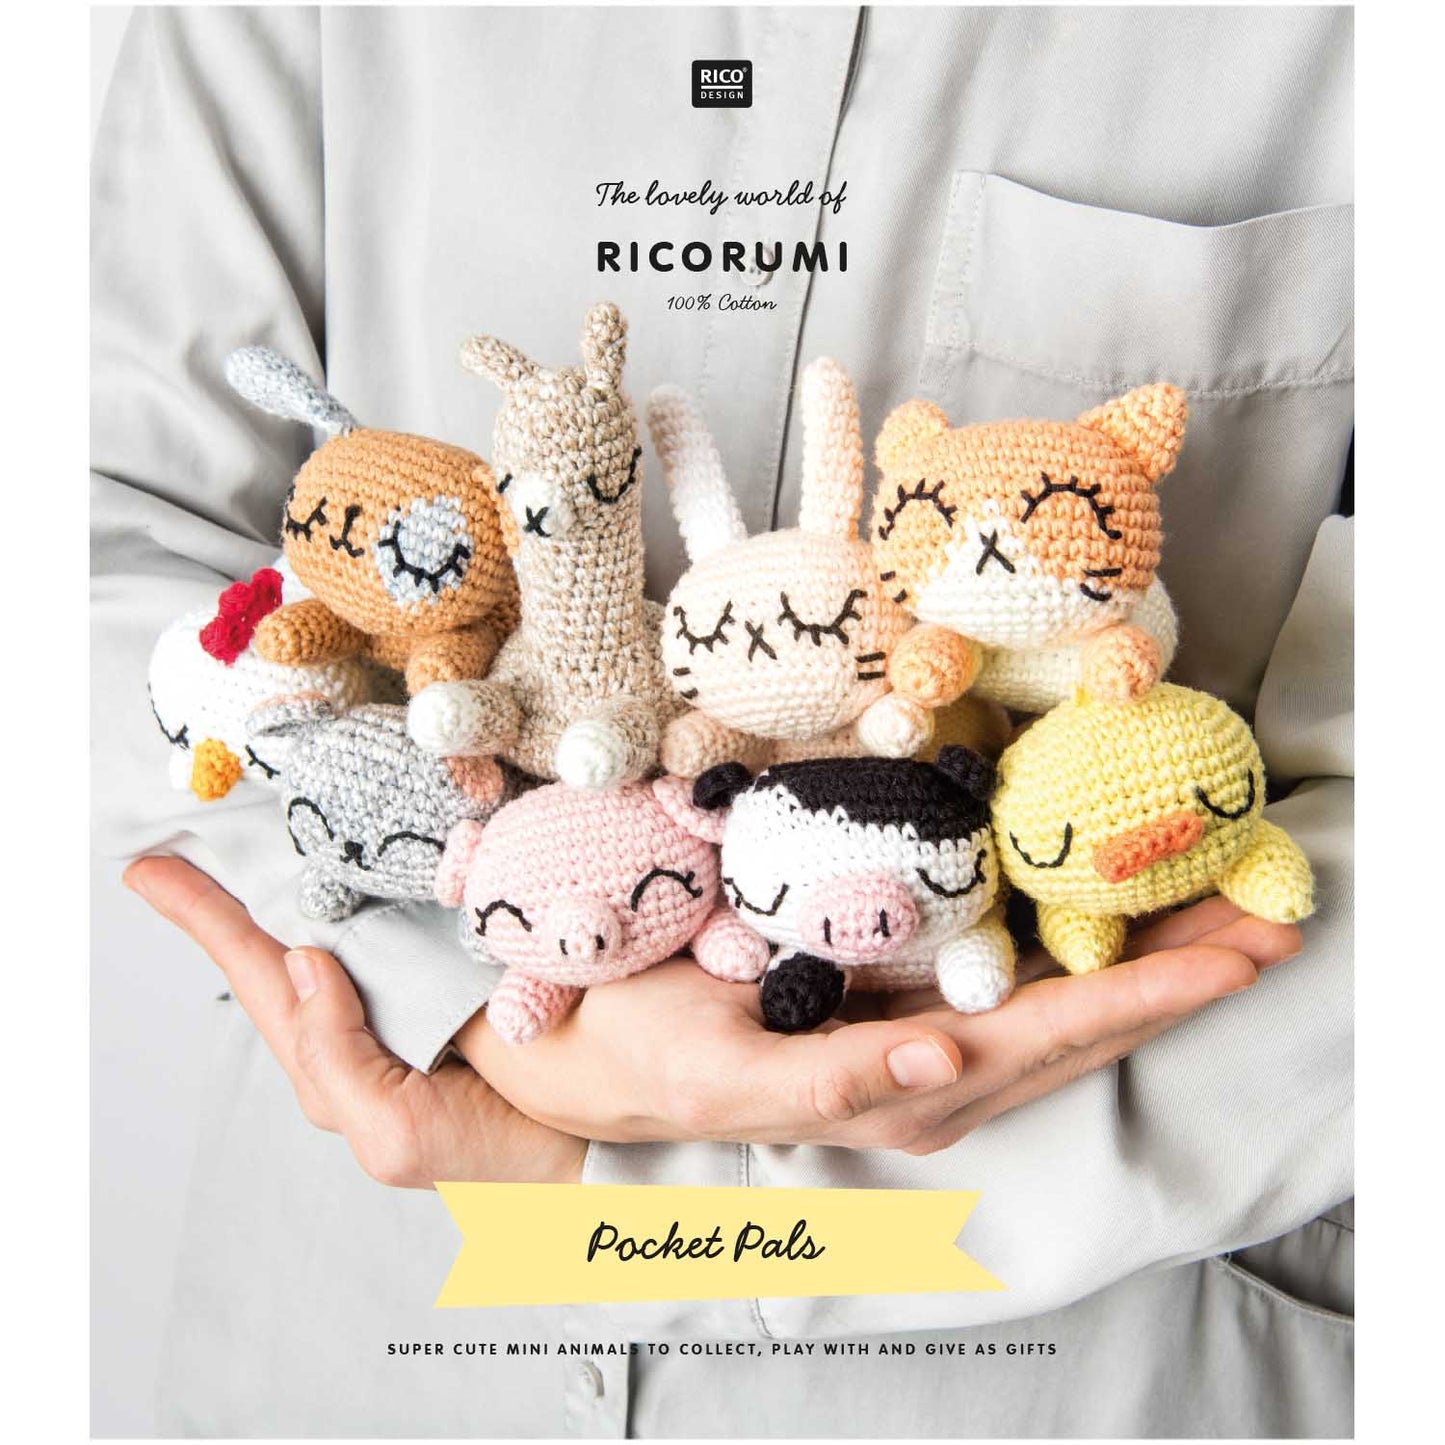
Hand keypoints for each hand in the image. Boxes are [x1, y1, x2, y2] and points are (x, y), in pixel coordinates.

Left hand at [123, 856, 585, 1187]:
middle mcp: (354, 1027)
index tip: (149, 873)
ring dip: (277, 899)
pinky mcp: (445, 983)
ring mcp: (398, 1004)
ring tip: (237, 854)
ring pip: (325, 940)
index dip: (206, 921)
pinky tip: (345, 874)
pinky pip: (383, 936)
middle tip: (170, 857)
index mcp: (332, 1061)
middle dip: (221, 905)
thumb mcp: (391, 1130)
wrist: (581, 1152)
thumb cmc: (486, 1154)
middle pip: (273, 954)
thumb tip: (303, 960)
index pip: (258, 975)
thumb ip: (333, 1055)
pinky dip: (352, 901)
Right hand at [457, 895, 1298, 1154]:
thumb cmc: (660, 1051)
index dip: (1149, 997)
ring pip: (1069, 1003)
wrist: (610, 1047)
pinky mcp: (911, 1008)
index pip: (1054, 1040)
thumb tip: (944, 1066)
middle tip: (1276, 914)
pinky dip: (1089, 949)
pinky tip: (1121, 913)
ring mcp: (931, 1043)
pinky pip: (1023, 984)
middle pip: (1089, 1022)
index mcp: (903, 1092)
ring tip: (1231, 908)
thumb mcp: (729, 1069)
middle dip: (1183, 972)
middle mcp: (937, 1074)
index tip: (1235, 956)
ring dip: (1153, 960)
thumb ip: (838, 1079)